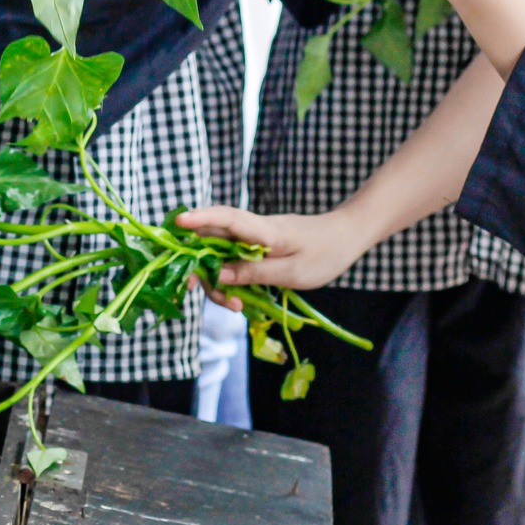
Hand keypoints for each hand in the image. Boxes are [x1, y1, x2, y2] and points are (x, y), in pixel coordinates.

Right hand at [177, 205, 372, 291]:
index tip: (178, 222)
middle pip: (212, 242)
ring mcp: (252, 239)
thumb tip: (218, 274)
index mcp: (263, 230)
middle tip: (200, 292)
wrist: (347, 237)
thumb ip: (254, 272)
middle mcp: (252, 230)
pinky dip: (230, 281)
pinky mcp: (256, 249)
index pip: (226, 218)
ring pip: (219, 257)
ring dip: (217, 281)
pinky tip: (239, 299)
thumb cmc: (325, 252)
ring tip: (235, 306)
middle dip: (198, 266)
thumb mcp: (292, 271)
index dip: (200, 218)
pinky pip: (232, 263)